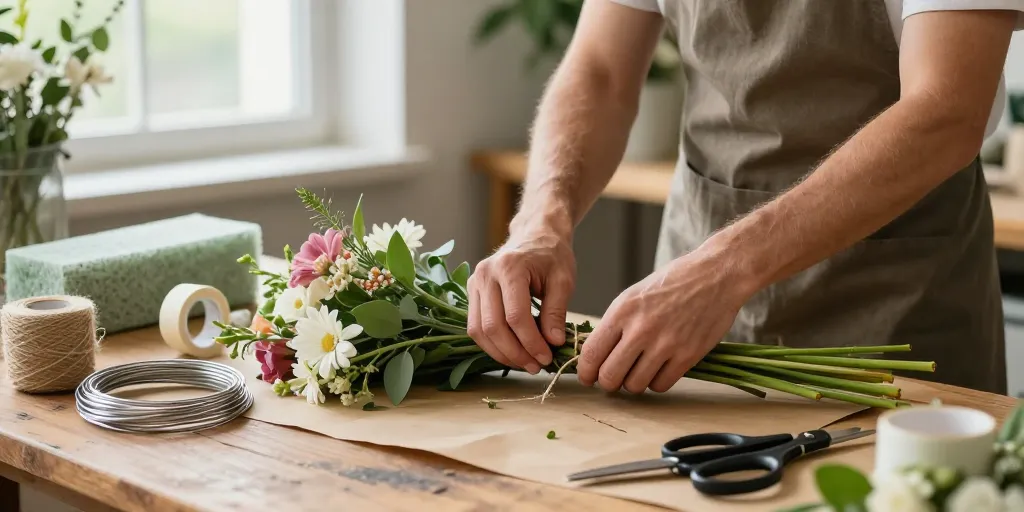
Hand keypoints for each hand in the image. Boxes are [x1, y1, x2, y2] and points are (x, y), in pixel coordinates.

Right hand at [467, 224, 575, 373]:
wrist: (535, 234)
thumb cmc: (552, 255)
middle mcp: (485, 274)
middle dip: (515, 352)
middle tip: (536, 366)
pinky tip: (512, 352)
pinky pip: (475, 326)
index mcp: (510, 267)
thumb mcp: (563, 280)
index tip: (547, 357)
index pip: (515, 316)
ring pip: (478, 330)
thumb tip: (553, 343)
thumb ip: (557, 312)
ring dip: (501, 353)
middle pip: (492, 326)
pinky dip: (492, 344)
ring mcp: (474, 282)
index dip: (531, 342)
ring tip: (525, 363)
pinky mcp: (471, 292)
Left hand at [576, 248, 755, 393]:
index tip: (588, 376)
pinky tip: (658, 369)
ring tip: (638, 370)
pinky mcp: (687, 356)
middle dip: (607, 382)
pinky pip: (660, 386)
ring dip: (633, 383)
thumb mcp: (633, 296)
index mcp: (622, 311)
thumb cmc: (672, 282)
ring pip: (634, 385)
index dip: (585, 372)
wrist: (716, 276)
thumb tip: (596, 355)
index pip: (591, 353)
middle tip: (613, 377)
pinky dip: (656, 382)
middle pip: (610, 377)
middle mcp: (641, 329)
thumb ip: (614, 325)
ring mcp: (665, 344)